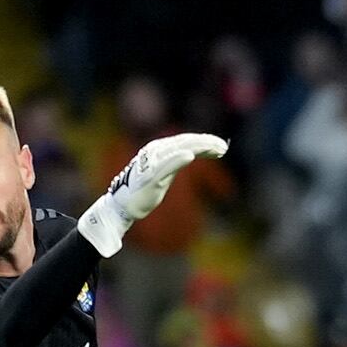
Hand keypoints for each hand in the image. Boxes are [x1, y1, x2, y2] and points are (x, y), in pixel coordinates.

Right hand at [77, 132, 228, 254]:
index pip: (185, 140)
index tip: (221, 146)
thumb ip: (176, 162)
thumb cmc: (144, 189)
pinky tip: (190, 156)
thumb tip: (193, 154)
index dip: (204, 141)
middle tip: (223, 147)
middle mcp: (155, 151)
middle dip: (206, 143)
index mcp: (159, 148)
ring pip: (179, 150)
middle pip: (185, 142)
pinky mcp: (150, 177)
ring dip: (199, 148)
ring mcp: (152, 163)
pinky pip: (165, 166)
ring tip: (217, 150)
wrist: (123, 205)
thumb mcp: (164, 173)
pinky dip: (177, 159)